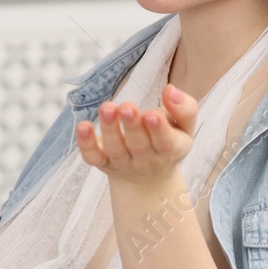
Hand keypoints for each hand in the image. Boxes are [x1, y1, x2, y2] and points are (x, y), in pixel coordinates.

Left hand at [76, 83, 196, 186]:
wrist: (147, 179)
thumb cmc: (168, 141)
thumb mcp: (184, 127)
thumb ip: (185, 108)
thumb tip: (170, 90)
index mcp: (170, 149)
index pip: (166, 142)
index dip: (159, 129)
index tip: (152, 114)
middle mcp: (146, 159)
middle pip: (138, 144)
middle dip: (132, 125)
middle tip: (127, 107)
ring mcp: (122, 162)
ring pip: (114, 149)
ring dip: (109, 129)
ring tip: (107, 108)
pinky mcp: (102, 162)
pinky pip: (92, 156)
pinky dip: (86, 143)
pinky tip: (82, 126)